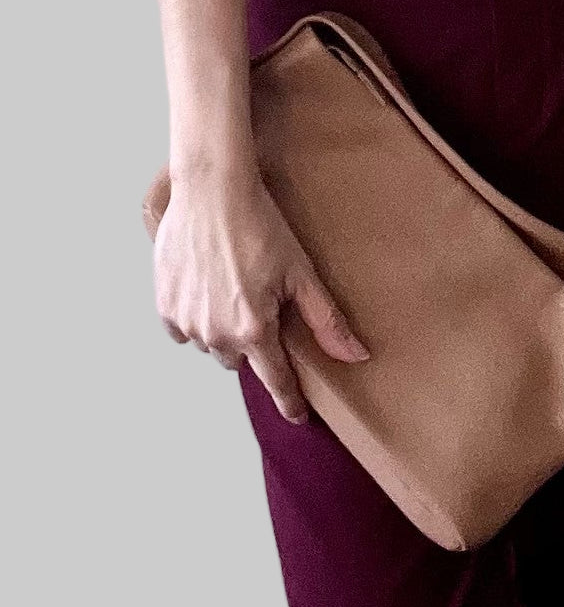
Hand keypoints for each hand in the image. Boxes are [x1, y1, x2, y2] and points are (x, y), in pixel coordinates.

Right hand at [152, 171, 369, 423]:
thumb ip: (326, 321)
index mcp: (253, 329)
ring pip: (211, 344)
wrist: (213, 190)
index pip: (275, 380)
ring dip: (223, 329)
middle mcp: (216, 334)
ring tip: (232, 289)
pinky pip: (183, 329)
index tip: (296, 415)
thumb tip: (356, 356)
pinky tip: (207, 288)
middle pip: (241, 359)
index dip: (288, 400)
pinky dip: (196, 317)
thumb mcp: (301, 273)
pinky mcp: (165, 305)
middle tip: (260, 305)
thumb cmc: (260, 225)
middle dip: (252, 342)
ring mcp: (187, 321)